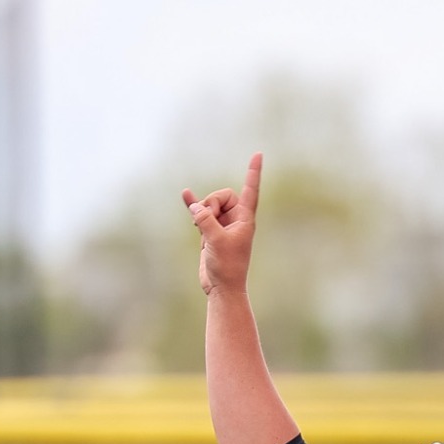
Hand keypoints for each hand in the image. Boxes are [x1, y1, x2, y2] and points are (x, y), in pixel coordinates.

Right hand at [182, 152, 261, 296]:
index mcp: (245, 220)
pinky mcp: (210, 231)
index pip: (250, 191)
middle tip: (206, 220)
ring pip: (210, 204)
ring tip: (199, 228)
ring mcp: (222, 224)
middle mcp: (235, 219)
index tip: (258, 154)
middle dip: (211, 203)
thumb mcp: (216, 240)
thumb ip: (206, 220)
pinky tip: (185, 194)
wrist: (221, 287)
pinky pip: (200, 212)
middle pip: (222, 195)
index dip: (253, 173)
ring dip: (201, 211)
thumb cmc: (227, 267)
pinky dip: (193, 204)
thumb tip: (195, 207)